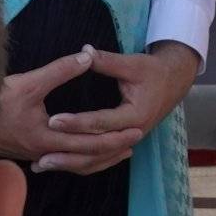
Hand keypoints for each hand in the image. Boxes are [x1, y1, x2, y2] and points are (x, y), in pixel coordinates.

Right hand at [0, 48, 145, 173]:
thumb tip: (87, 56)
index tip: (136, 129)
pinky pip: (62, 160)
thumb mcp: (30, 82)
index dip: (115, 136)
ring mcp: (36, 155)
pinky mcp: (29, 152)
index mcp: (48, 139)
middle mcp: (44, 153)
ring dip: (98, 156)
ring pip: (75, 162)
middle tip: (136, 140)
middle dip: (113, 148)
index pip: (90, 143)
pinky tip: (82, 152)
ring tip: (118, 150)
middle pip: (87, 156)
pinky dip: (79, 158)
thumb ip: (60, 70)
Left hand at [39, 43, 201, 174]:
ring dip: (71, 163)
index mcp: (135, 115)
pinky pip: (100, 158)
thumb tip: (83, 52)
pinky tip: (60, 163)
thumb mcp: (132, 63)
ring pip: (98, 159)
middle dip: (69, 153)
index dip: (76, 122)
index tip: (53, 121)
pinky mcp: (123, 142)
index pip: (100, 122)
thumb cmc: (152, 71)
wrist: (173, 81)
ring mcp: (129, 141)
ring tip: (44, 164)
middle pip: (97, 149)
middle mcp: (133, 133)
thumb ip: (107, 60)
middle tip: (42, 156)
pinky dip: (80, 162)